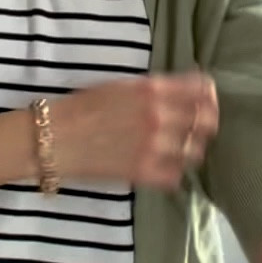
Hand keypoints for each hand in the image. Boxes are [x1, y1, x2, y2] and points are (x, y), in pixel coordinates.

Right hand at [50, 72, 217, 189]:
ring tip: (179, 148)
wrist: (52, 137)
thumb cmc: (80, 107)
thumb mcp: (119, 85)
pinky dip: (174, 172)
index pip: (202, 91)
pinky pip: (176, 177)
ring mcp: (153, 147)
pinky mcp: (142, 172)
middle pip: (206, 122)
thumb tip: (182, 91)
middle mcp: (158, 116)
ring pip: (195, 151)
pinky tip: (164, 167)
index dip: (209, 95)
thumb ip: (153, 89)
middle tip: (198, 127)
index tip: (207, 99)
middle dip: (206, 123)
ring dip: (191, 149)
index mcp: (152, 89)